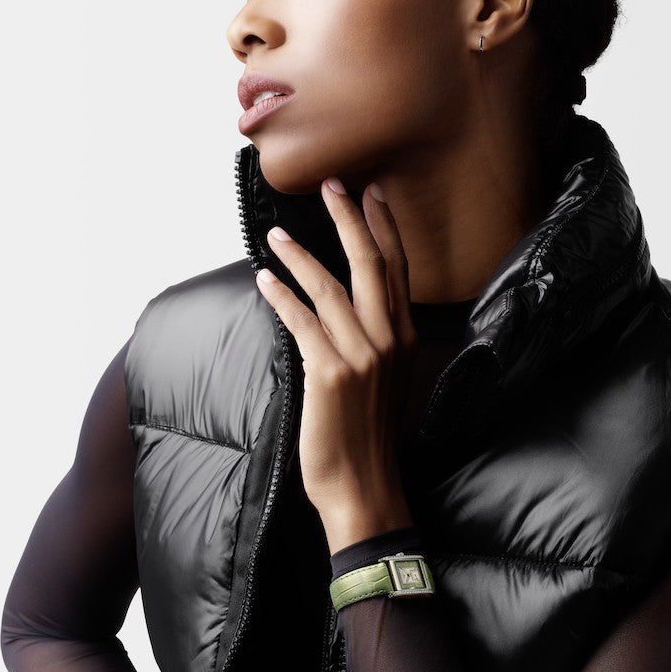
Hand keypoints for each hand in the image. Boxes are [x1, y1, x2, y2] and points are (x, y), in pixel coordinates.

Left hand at [254, 176, 418, 551]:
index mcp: (405, 341)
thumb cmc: (367, 439)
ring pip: (330, 287)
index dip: (383, 228)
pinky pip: (301, 320)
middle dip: (348, 219)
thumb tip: (346, 311)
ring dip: (300, 255)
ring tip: (277, 235)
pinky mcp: (329, 372)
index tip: (369, 194)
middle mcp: (388, 342)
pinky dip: (281, 296)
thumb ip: (375, 345)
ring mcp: (361, 356)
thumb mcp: (384, 384)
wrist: (362, 486)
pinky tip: (265, 280)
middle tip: (330, 186)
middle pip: (370, 263)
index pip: (397, 271)